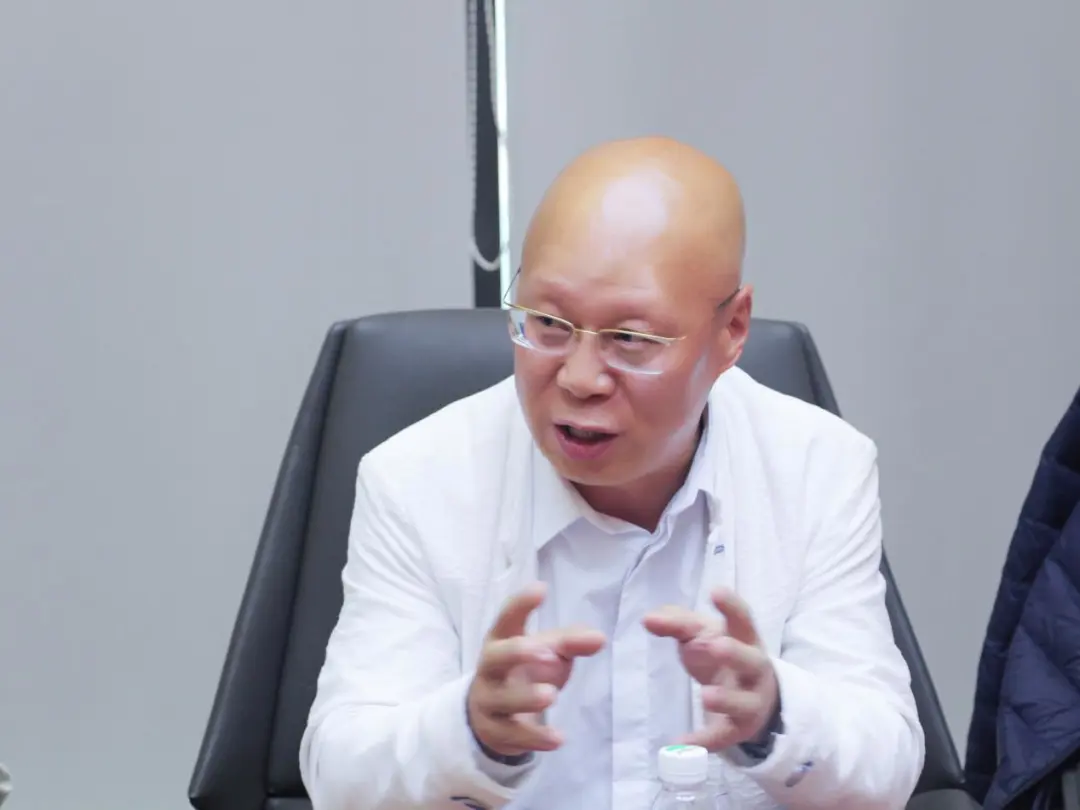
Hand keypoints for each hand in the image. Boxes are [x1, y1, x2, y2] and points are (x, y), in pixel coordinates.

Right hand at [467, 583, 605, 757]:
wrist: (491, 714)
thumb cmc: (525, 670)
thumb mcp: (547, 651)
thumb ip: (572, 642)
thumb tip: (600, 638)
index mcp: (501, 640)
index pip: (507, 618)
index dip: (521, 604)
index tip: (541, 588)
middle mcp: (490, 668)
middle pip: (496, 657)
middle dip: (517, 653)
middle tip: (545, 651)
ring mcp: (489, 701)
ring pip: (502, 700)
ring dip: (526, 697)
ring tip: (551, 695)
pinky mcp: (496, 731)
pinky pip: (514, 735)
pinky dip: (535, 737)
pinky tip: (558, 739)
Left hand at [643, 588, 777, 750]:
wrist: (754, 700)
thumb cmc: (722, 655)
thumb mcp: (702, 634)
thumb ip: (676, 623)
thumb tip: (647, 618)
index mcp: (745, 639)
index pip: (742, 620)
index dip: (731, 606)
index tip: (715, 591)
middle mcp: (754, 669)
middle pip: (750, 660)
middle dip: (735, 653)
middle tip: (715, 645)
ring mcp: (750, 701)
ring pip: (743, 702)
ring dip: (726, 699)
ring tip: (705, 696)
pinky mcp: (739, 729)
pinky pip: (723, 736)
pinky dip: (705, 740)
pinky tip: (683, 742)